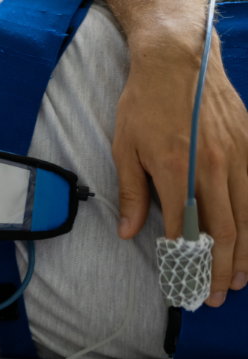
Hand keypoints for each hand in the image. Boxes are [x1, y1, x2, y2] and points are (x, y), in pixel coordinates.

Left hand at [113, 33, 247, 307]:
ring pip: (247, 215)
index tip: (185, 286)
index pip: (186, 230)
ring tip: (238, 279)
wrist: (178, 60)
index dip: (187, 263)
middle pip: (225, 230)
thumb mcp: (125, 147)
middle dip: (221, 268)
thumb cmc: (146, 103)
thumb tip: (130, 232)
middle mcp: (213, 168)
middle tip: (217, 295)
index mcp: (177, 171)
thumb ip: (132, 193)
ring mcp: (237, 157)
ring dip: (244, 253)